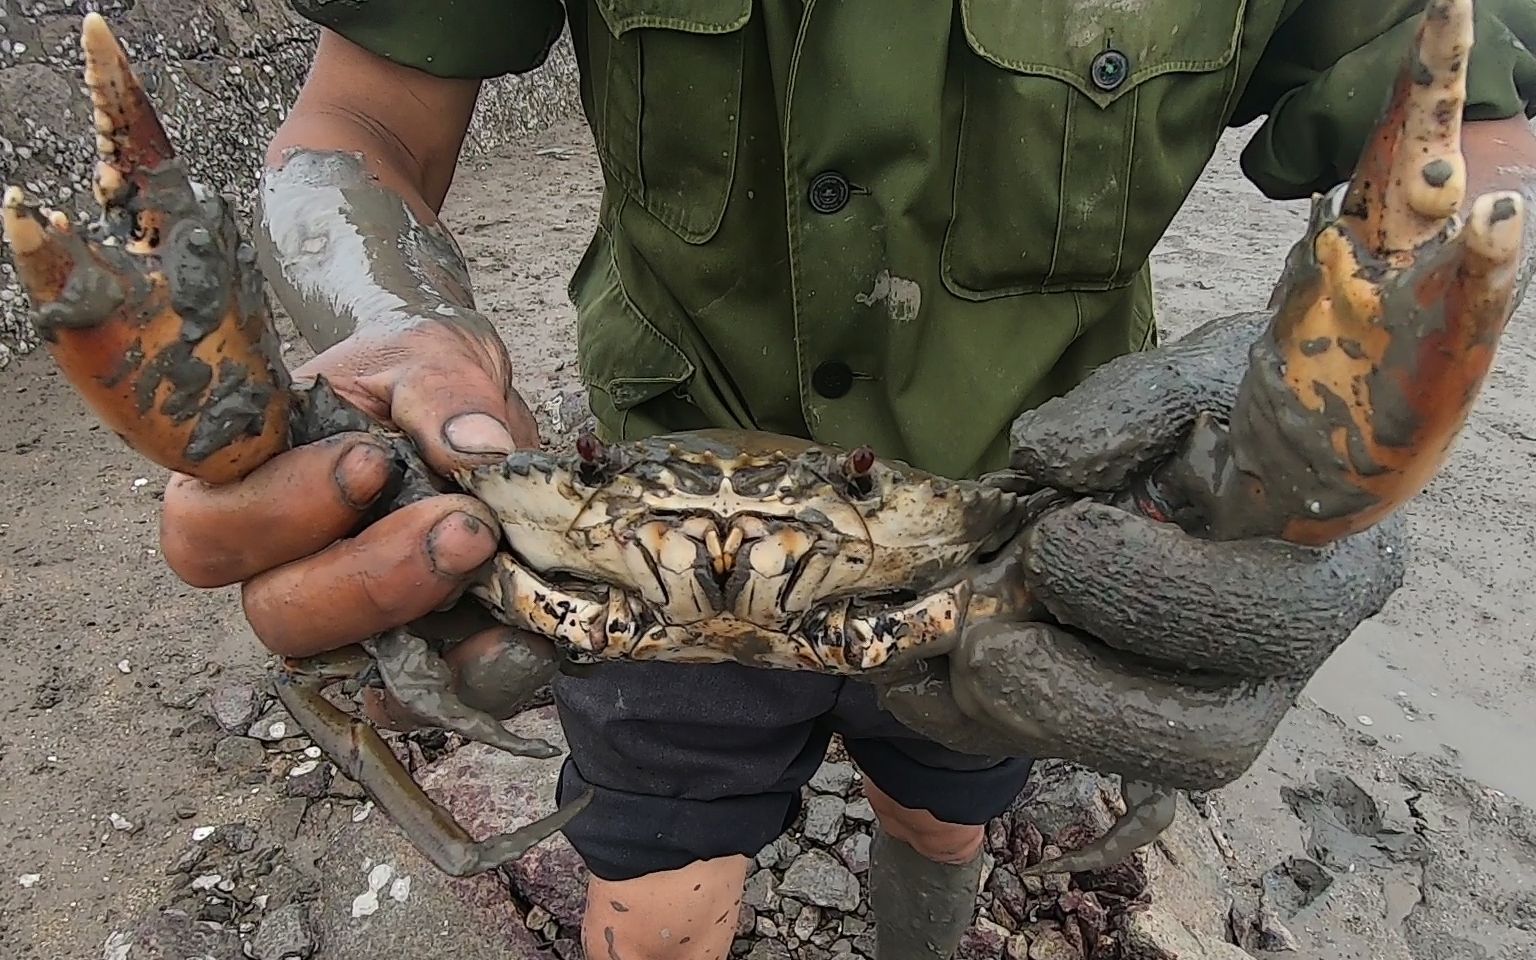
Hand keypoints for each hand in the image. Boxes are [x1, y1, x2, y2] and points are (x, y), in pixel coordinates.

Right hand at [159, 318, 539, 657]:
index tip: (366, 461)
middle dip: (372, 577)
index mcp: (249, 484)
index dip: (273, 512)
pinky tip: (522, 634)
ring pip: (356, 665)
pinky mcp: (421, 651)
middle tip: (462, 524)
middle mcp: (283, 567)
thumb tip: (475, 447)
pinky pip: (435, 694)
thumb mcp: (431, 354)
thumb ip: (442, 392)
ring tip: (493, 560)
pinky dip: (480, 674)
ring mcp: (350, 620)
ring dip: (428, 625)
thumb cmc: (417, 373)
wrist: (469, 402)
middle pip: (281, 615)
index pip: (207, 529)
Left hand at [876, 311, 1408, 790]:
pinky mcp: (1141, 723)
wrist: (1229, 443)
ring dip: (1021, 719)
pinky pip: (1066, 756)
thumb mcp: (1198, 373)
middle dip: (1080, 698)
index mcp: (1329, 565)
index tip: (1055, 537)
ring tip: (939, 659)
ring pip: (1131, 767)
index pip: (1274, 616)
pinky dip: (980, 726)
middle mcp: (1283, 661)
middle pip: (1210, 737)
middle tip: (982, 648)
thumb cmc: (1230, 405)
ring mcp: (1214, 704)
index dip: (1163, 597)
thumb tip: (1044, 456)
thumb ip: (1134, 408)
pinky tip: (913, 686)